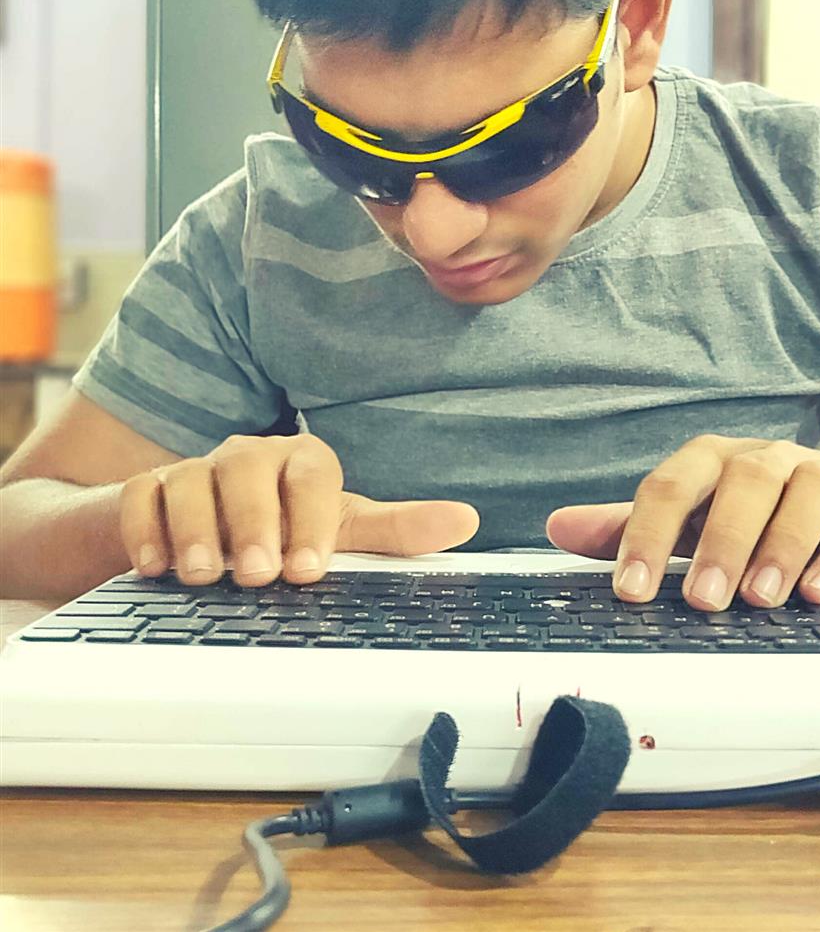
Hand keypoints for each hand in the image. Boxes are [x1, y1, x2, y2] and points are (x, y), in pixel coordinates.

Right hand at [119, 433, 479, 586]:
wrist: (196, 531)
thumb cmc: (278, 531)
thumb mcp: (336, 532)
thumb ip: (393, 532)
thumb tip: (465, 522)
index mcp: (300, 464)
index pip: (311, 472)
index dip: (311, 518)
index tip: (308, 569)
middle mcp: (248, 459)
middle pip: (247, 469)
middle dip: (253, 522)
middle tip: (259, 574)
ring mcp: (194, 471)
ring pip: (190, 479)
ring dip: (197, 529)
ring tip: (205, 575)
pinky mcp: (145, 489)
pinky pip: (139, 497)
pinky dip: (144, 530)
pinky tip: (155, 567)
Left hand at [546, 435, 819, 609]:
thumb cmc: (756, 513)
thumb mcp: (691, 516)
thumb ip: (628, 525)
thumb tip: (557, 528)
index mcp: (713, 461)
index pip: (671, 486)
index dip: (646, 535)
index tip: (630, 589)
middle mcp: (767, 460)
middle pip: (743, 484)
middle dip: (721, 541)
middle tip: (703, 598)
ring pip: (805, 497)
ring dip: (780, 548)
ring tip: (760, 600)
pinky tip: (819, 593)